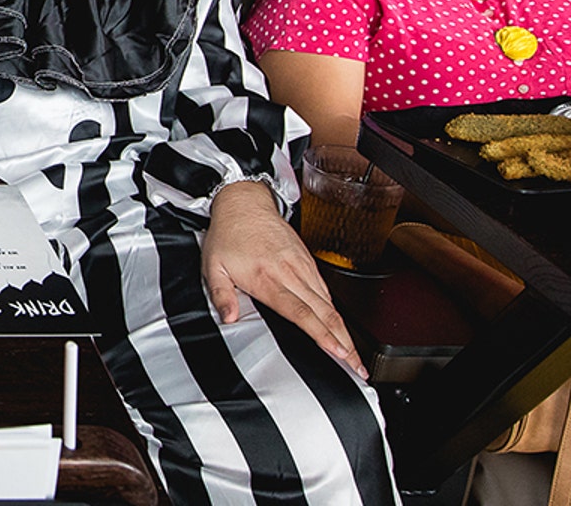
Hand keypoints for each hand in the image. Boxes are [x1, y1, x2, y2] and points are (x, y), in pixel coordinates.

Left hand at [201, 181, 364, 378]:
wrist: (244, 203)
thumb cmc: (228, 234)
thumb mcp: (213, 266)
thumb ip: (221, 295)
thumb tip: (228, 318)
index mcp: (267, 278)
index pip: (301, 312)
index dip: (321, 334)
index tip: (337, 352)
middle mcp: (290, 273)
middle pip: (324, 313)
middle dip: (344, 342)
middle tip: (358, 367)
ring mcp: (302, 267)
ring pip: (330, 304)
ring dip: (344, 331)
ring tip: (355, 355)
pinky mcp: (308, 261)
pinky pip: (326, 291)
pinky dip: (336, 312)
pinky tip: (341, 328)